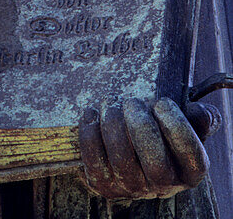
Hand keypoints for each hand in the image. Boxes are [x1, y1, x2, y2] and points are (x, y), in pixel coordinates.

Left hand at [78, 98, 219, 199]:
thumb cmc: (161, 134)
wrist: (129, 153)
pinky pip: (94, 159)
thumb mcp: (185, 125)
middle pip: (156, 163)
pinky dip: (90, 132)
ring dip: (113, 125)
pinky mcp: (104, 184)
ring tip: (111, 103)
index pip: (190, 155)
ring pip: (122, 159)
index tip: (162, 102)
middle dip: (141, 127)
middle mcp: (163, 185)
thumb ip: (197, 117)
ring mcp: (132, 187)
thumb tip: (199, 113)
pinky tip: (92, 113)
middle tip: (132, 102)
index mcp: (189, 171)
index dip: (177, 127)